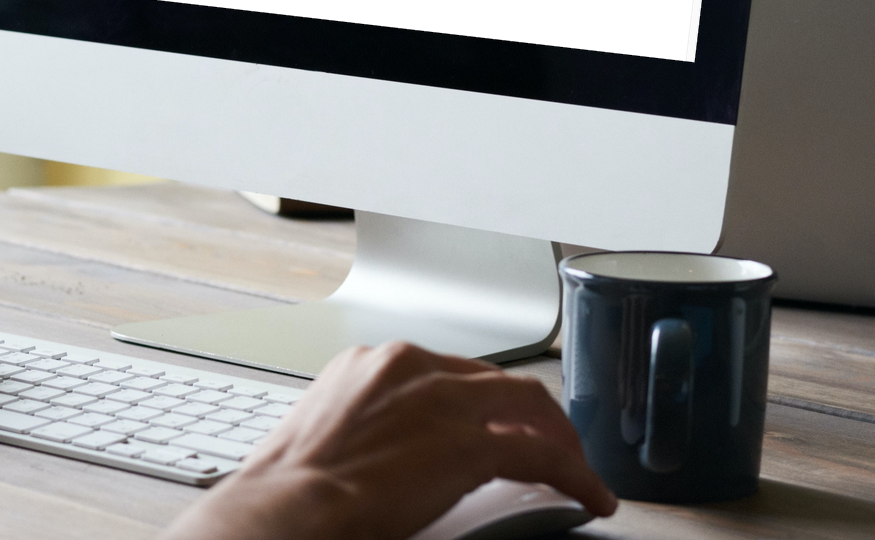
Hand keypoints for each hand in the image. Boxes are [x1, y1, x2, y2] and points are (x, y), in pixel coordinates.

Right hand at [158, 341, 616, 539]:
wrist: (284, 511)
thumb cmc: (289, 490)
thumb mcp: (331, 434)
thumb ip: (372, 426)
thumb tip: (394, 454)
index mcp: (374, 363)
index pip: (452, 372)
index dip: (485, 401)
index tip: (497, 424)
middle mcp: (412, 365)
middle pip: (496, 381)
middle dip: (529, 415)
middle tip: (550, 446)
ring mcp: (443, 400)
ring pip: (528, 407)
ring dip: (558, 439)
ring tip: (576, 469)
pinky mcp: (467, 444)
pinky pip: (540, 455)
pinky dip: (574, 475)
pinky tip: (590, 498)